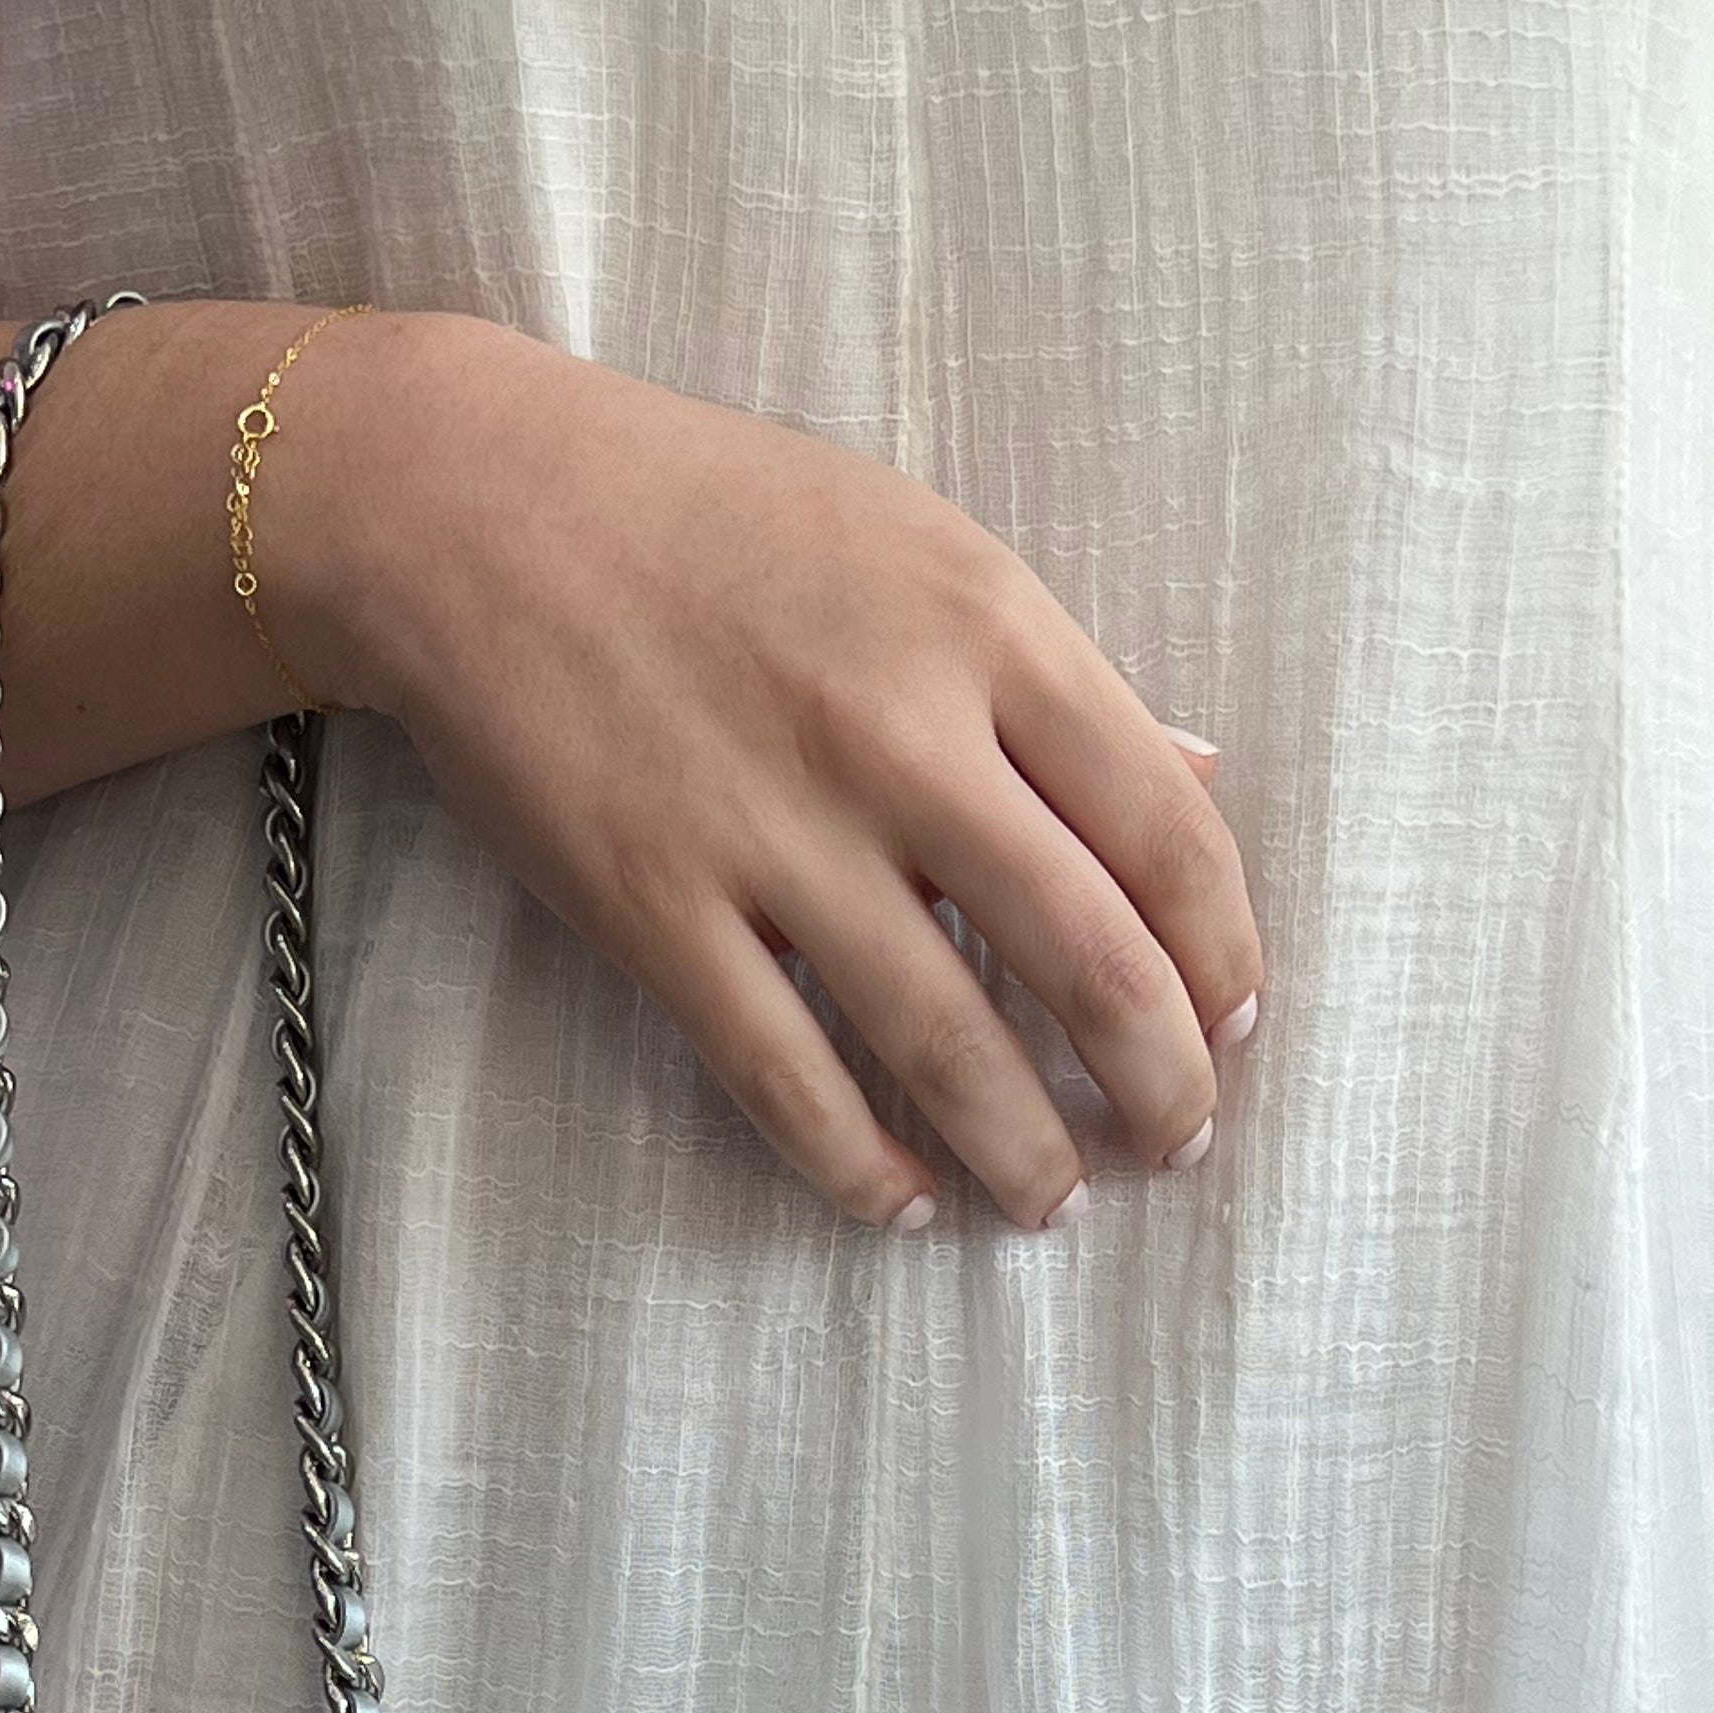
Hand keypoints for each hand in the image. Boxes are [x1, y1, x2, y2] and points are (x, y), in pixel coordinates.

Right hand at [274, 313, 1264, 1235]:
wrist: (480, 509)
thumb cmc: (712, 517)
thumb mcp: (919, 546)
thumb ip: (1055, 676)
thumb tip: (1195, 777)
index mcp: (988, 628)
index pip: (1168, 829)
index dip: (1223, 953)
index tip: (1233, 1024)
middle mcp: (898, 738)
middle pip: (1086, 957)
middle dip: (1157, 1083)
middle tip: (1176, 1145)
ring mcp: (774, 835)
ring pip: (947, 1044)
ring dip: (1024, 1150)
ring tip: (1054, 1202)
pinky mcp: (658, 911)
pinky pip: (784, 1076)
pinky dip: (858, 1163)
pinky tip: (902, 1203)